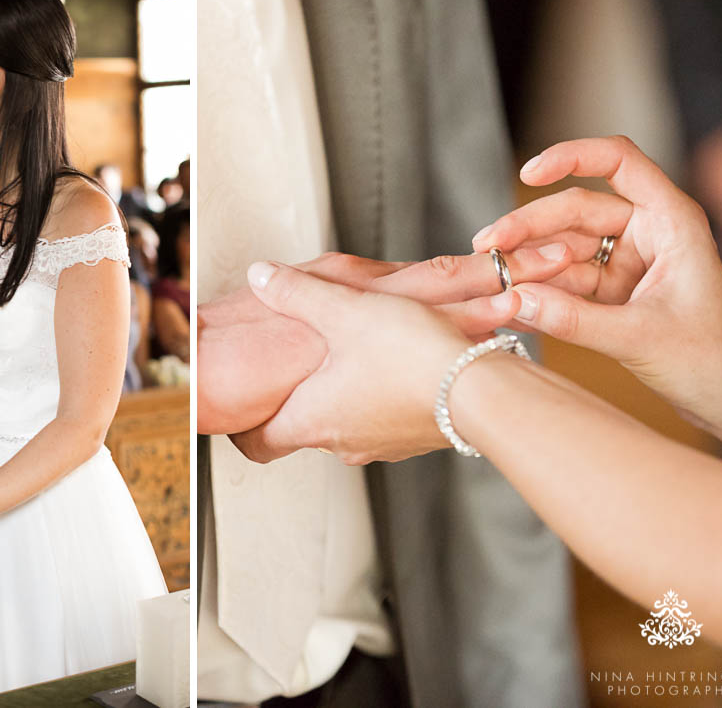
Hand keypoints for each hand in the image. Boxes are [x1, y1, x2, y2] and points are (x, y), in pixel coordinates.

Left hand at [228, 261, 492, 463]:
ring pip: (347, 422)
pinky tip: (396, 363)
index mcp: (313, 419)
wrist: (483, 390)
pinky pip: (385, 418)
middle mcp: (344, 442)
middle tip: (294, 369)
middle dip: (298, 398)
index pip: (258, 442)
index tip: (238, 410)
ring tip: (352, 357)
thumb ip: (296, 292)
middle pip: (303, 428)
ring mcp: (382, 444)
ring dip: (344, 394)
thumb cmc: (412, 355)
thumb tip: (260, 276)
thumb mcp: (344, 309)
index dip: (243, 426)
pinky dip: (382, 395)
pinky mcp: (416, 436)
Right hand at [472, 135, 721, 456]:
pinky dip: (534, 290)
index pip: (619, 162)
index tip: (529, 173)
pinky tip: (504, 300)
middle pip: (574, 210)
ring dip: (524, 261)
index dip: (572, 156)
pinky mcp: (607, 290)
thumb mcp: (640, 339)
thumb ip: (575, 320)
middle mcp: (646, 232)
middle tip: (486, 248)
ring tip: (488, 278)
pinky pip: (560, 281)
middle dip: (528, 226)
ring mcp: (624, 261)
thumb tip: (516, 299)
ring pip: (560, 245)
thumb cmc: (709, 361)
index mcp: (671, 222)